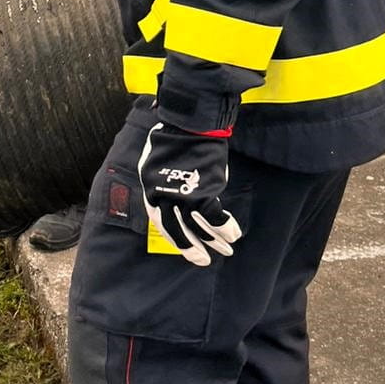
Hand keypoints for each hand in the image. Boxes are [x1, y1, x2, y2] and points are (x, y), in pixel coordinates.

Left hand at [136, 120, 241, 266]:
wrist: (187, 123)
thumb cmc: (172, 137)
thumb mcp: (155, 162)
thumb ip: (162, 182)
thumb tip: (171, 199)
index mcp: (151, 190)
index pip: (160, 221)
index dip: (174, 237)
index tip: (185, 247)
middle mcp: (164, 197)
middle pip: (176, 230)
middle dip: (191, 248)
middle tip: (204, 260)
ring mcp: (183, 195)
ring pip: (198, 228)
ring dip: (214, 242)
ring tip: (225, 250)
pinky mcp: (204, 191)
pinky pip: (215, 217)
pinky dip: (225, 227)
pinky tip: (233, 232)